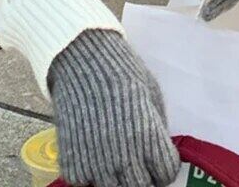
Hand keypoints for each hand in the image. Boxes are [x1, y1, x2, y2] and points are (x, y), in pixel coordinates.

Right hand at [47, 28, 180, 186]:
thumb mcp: (151, 95)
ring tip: (115, 159)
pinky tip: (93, 155)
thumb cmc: (122, 72)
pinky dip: (89, 174)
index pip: (165, 173)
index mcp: (148, 137)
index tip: (160, 161)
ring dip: (117, 178)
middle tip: (139, 164)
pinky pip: (84, 183)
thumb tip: (163, 148)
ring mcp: (96, 164)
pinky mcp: (72, 165)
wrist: (84, 63)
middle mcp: (124, 157)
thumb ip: (157, 127)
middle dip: (143, 177)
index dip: (164, 168)